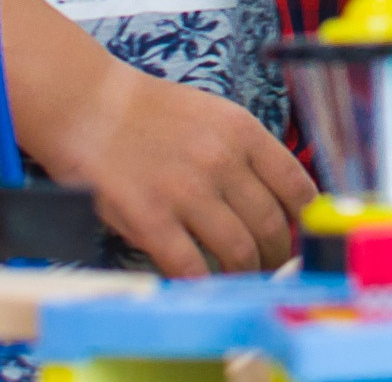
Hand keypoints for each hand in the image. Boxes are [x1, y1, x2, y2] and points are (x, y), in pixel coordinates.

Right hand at [32, 60, 314, 275]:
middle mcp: (222, 161)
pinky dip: (203, 284)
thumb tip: (278, 200)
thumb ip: (246, 153)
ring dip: (245, 275)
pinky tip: (204, 287)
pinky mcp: (150, 219)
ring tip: (241, 281)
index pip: (296, 186)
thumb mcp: (212, 115)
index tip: (303, 237)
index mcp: (242, 132)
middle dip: (278, 256)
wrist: (86, 105)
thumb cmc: (148, 113)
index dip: (305, 221)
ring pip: (238, 251)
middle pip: (271, 225)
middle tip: (273, 269)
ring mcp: (186, 191)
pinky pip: (190, 267)